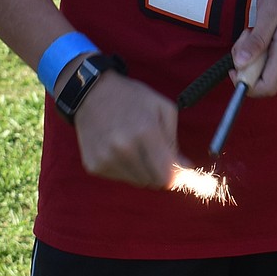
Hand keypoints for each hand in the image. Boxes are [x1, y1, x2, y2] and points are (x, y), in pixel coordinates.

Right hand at [71, 70, 184, 188]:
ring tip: (136, 148)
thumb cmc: (132, 97)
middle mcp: (124, 149)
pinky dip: (124, 168)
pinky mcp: (94, 166)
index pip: (167, 176)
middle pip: (153, 182)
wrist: (91, 93)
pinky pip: (119, 178)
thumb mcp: (162, 107)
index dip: (176, 175)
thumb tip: (185, 168)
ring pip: (137, 182)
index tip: (178, 169)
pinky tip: (120, 149)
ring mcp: (107, 159)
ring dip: (142, 170)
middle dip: (160, 171)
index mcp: (146, 132)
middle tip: (155, 154)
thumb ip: (174, 140)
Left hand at [229, 0, 276, 96]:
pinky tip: (261, 32)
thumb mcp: (269, 9)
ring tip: (254, 29)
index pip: (267, 87)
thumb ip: (257, 39)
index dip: (246, 85)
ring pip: (263, 70)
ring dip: (251, 55)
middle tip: (246, 34)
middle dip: (246, 63)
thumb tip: (241, 64)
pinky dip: (258, 51)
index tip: (233, 66)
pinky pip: (268, 61)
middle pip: (262, 79)